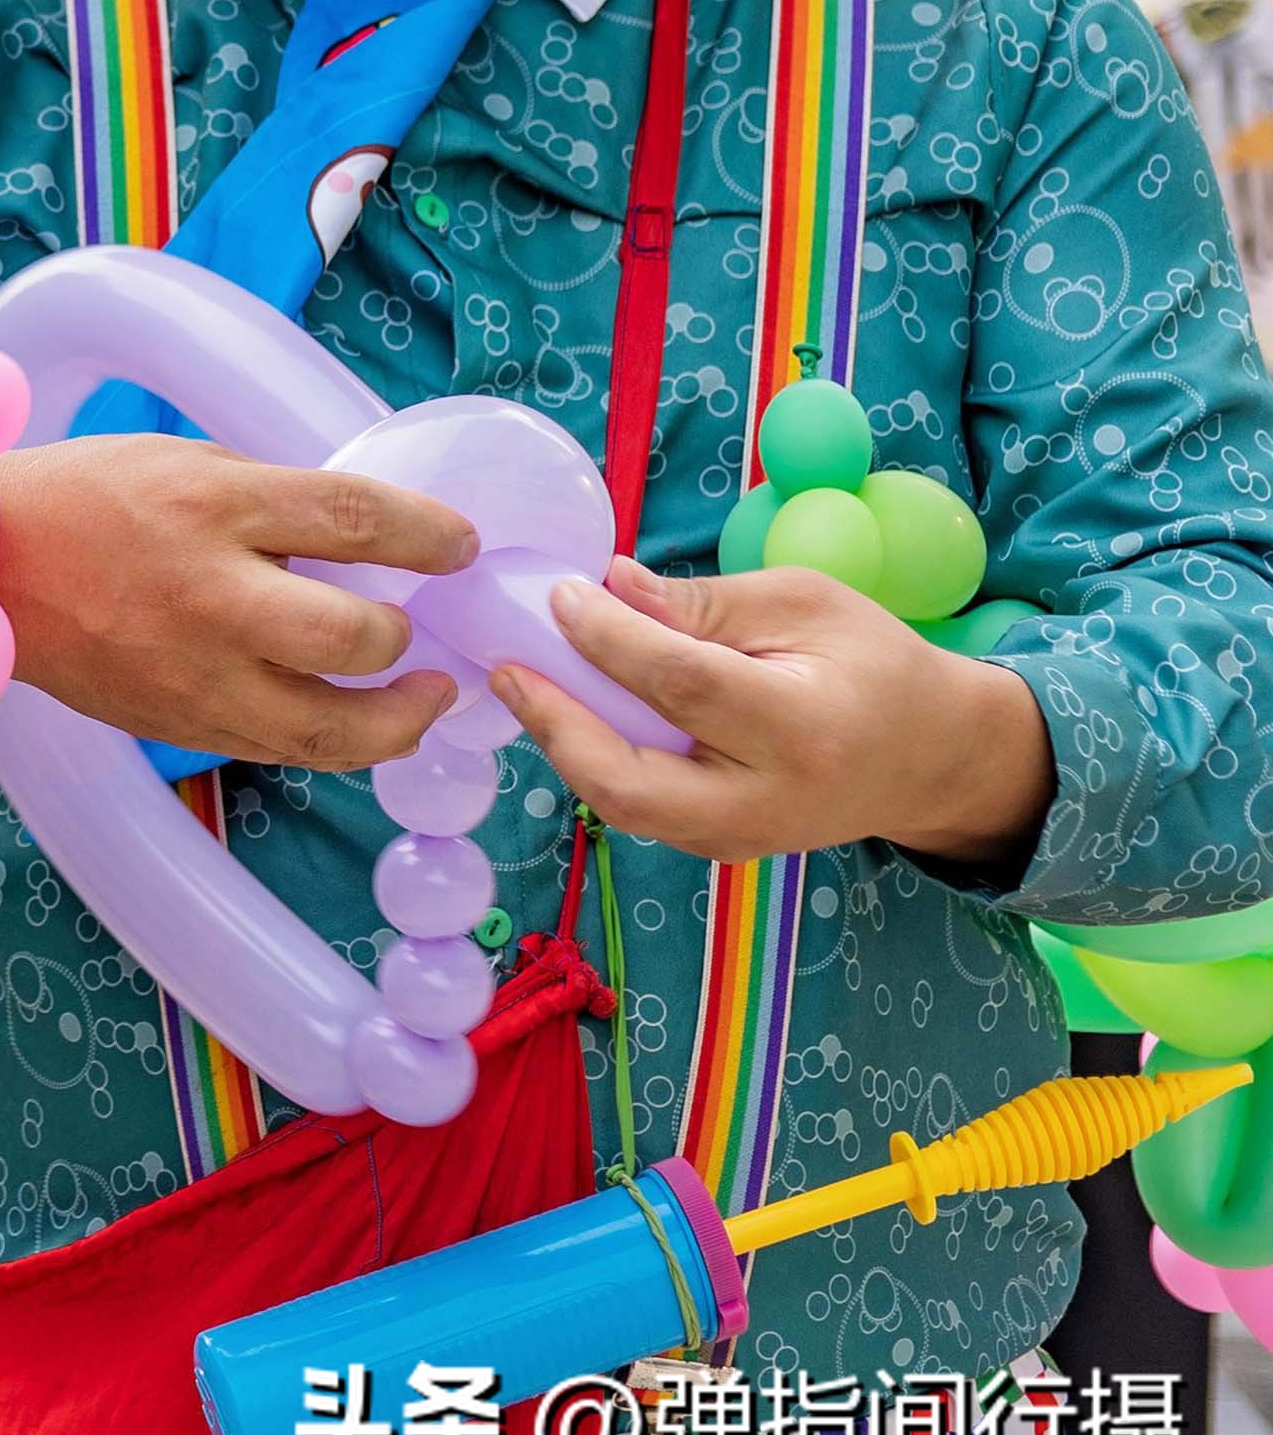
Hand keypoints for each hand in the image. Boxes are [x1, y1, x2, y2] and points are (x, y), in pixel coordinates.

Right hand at [0, 436, 473, 768]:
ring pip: (326, 726)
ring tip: (421, 701)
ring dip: (397, 720)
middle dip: (406, 638)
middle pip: (351, 637)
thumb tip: (367, 536)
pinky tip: (351, 719)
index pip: (353, 519)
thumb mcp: (184, 463)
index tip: (462, 547)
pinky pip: (276, 747)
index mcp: (212, 507)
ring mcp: (191, 672)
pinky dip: (328, 738)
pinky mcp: (175, 723)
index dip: (429, 535)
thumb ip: (273, 499)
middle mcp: (208, 594)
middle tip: (422, 633)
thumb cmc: (86, 499)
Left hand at [489, 559, 1053, 871]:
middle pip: (629, 782)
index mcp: (802, 728)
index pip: (680, 685)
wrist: (931, 756)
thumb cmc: (872, 662)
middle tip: (504, 665)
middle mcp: (768, 801)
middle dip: (556, 723)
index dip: (607, 638)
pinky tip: (565, 711)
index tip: (559, 594)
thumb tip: (608, 586)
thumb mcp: (804, 603)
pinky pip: (639, 809)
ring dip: (564, 743)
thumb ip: (701, 604)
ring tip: (522, 680)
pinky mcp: (721, 849)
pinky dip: (594, 760)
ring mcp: (742, 839)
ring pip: (624, 805)